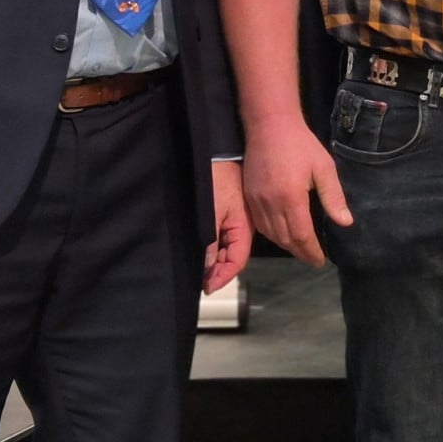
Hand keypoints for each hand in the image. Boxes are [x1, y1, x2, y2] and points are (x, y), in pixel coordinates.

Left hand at [203, 160, 252, 293]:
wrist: (216, 153)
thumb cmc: (216, 178)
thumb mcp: (211, 212)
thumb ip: (210, 242)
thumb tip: (207, 269)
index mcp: (244, 229)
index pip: (237, 262)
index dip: (222, 277)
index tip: (207, 288)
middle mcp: (243, 228)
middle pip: (231, 258)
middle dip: (216, 271)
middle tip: (198, 281)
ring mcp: (235, 222)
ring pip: (225, 249)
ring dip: (213, 261)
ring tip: (197, 270)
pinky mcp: (227, 215)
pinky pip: (221, 238)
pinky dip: (211, 248)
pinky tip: (201, 252)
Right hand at [241, 113, 351, 266]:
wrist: (269, 125)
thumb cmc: (301, 144)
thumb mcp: (323, 168)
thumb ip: (334, 197)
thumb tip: (346, 223)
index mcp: (291, 198)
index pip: (301, 235)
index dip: (311, 251)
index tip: (321, 261)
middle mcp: (270, 204)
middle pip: (285, 239)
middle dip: (300, 252)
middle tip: (313, 259)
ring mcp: (256, 201)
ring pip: (271, 234)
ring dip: (286, 246)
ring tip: (301, 250)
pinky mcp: (248, 196)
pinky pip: (259, 225)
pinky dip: (272, 235)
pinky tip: (282, 235)